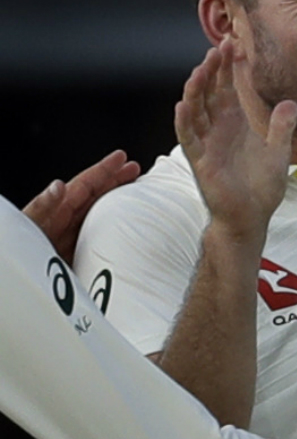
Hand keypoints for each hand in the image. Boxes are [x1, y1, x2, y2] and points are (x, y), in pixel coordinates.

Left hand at [22, 150, 140, 262]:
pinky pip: (101, 236)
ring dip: (117, 201)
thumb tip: (59, 186)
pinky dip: (115, 227)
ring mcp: (73, 238)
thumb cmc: (19, 253)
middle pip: (95, 195)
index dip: (103, 170)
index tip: (121, 158)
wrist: (22, 281)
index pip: (84, 185)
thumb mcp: (27, 225)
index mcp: (56, 211)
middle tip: (135, 169)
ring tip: (136, 193)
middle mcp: (66, 222)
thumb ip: (41, 207)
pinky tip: (127, 228)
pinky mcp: (78, 256)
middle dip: (115, 179)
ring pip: (99, 213)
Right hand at [174, 39, 296, 241]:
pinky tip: (183, 104)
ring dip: (196, 89)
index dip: (231, 68)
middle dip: (214, 70)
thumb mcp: (278, 153)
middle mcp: (218, 129)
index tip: (236, 45)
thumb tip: (291, 103)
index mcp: (236, 124)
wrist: (252, 217)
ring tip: (201, 68)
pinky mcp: (200, 160)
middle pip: (211, 92)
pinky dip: (184, 121)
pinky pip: (189, 137)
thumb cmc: (261, 188)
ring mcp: (207, 143)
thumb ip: (283, 128)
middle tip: (219, 47)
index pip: (230, 89)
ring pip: (196, 110)